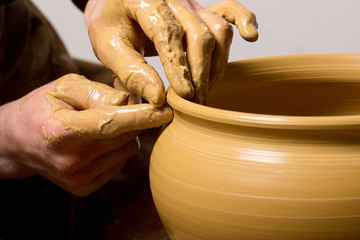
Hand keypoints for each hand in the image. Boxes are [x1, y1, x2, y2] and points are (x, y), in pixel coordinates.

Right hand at [0, 74, 171, 195]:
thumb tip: (129, 102)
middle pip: (125, 138)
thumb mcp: (65, 87)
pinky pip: (120, 163)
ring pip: (127, 151)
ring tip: (102, 126)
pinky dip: (116, 150)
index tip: (165, 112)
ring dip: (125, 135)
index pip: (110, 124)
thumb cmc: (43, 108)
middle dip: (132, 120)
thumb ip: (97, 92)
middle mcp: (69, 161)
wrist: (20, 141)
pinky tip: (97, 143)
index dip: (140, 117)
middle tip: (118, 108)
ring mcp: (77, 178)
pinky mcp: (84, 187)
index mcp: (60, 131)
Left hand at [85, 0, 257, 105]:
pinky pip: (230, 10)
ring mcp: (192, 2)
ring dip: (216, 66)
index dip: (179, 67)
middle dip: (200, 75)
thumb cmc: (113, 25)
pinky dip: (244, 22)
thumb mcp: (108, 47)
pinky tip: (250, 37)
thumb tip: (158, 99)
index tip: (183, 96)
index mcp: (145, 0)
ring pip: (218, 31)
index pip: (169, 33)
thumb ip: (131, 72)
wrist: (118, 5)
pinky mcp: (202, 9)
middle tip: (194, 104)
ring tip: (203, 91)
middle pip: (201, 35)